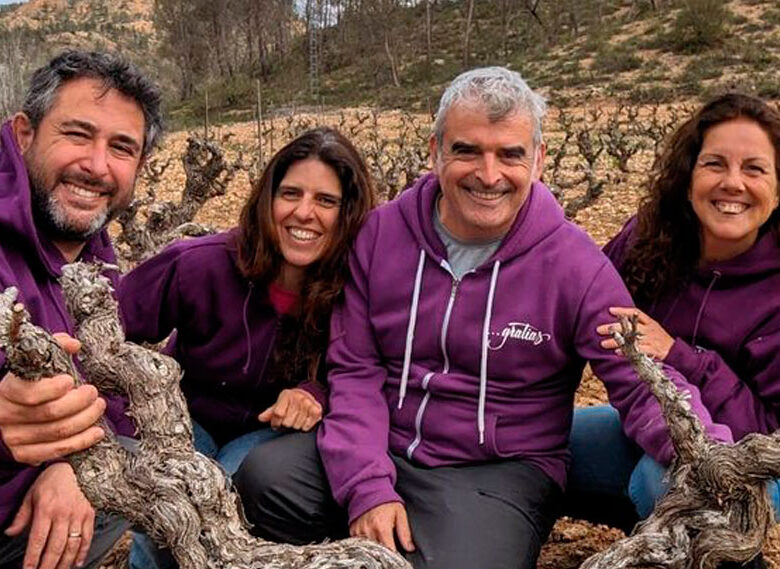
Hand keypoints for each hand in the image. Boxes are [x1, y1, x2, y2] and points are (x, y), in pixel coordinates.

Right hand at [0, 334, 105, 464]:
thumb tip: (74, 344)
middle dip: (79, 402)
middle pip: (50, 412)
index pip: (30, 393)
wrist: (12, 412)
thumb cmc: (31, 384)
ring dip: (86, 419)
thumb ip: (55, 347)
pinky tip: (97, 431)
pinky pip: (58, 450)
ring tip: (98, 407)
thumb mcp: (38, 363)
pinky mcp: (25, 454)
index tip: (71, 380)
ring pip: (58, 432)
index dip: (53, 388)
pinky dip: (82, 441)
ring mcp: (15, 438)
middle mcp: (7, 416)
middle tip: (94, 393)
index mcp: (7, 391)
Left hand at [5, 462, 94, 568]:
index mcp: (46, 509)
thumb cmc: (53, 480)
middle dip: (48, 565)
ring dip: (64, 563)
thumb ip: (22, 516)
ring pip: (71, 545)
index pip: (37, 540)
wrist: (79, 467)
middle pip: (55, 547)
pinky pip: (87, 537)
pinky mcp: (90, 515)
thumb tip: (10, 533)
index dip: (32, 558)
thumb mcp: (32, 494)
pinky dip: (82, 552)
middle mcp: (63, 514)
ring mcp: (78, 515)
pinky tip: (76, 562)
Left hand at [257, 388, 321, 431]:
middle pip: (287, 422)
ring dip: (295, 426)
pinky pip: (306, 426)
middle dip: (286, 425)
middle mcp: (298, 398)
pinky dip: (304, 427)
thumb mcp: (278, 404)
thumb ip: (269, 412)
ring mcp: (308, 403)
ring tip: (296, 420)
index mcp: (286, 395)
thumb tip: (260, 418)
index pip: (278, 413)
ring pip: (297, 426)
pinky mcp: (316, 410)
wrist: (308, 395)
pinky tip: (303, 421)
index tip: (276, 425)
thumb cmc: (290, 402)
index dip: (275, 422)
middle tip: (288, 421)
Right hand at [349, 502, 414, 552]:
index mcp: (382, 527)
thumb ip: (405, 532)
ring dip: (374, 546)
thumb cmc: (386, 500)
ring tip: (379, 538)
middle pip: (377, 550)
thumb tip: (410, 547)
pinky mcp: (353, 530)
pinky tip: (370, 535)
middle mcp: (369, 530)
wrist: (369, 489)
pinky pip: (358, 542)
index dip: (393, 554)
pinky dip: (365, 542)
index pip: (388, 550)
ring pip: (367, 548)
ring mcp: (359, 530)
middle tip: (388, 543)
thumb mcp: (400, 514)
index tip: (395, 553)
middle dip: (384, 550)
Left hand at [597, 307, 673, 360]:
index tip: (610, 310)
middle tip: (599, 329)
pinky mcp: (653, 350)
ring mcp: (652, 339)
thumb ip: (638, 325)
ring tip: (603, 343)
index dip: (622, 311)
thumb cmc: (660, 339)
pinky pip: (638, 350)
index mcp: (650, 322)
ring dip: (616, 341)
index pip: (635, 313)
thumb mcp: (652, 329)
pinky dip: (627, 351)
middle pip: (629, 326)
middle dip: (613, 327)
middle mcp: (650, 329)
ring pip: (631, 339)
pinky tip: (617, 352)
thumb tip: (619, 322)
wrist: (677, 352)